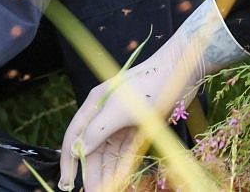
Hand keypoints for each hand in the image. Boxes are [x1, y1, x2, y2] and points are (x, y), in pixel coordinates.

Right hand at [58, 0, 249, 190]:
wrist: (181, 70)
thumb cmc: (150, 85)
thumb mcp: (121, 109)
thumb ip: (98, 130)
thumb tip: (80, 150)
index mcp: (94, 104)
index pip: (75, 137)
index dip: (69, 161)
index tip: (68, 183)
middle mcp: (104, 113)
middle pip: (92, 148)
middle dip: (91, 172)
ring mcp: (121, 120)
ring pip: (108, 153)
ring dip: (106, 173)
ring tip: (105, 191)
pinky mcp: (138, 126)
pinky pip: (124, 151)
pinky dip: (120, 166)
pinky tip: (118, 180)